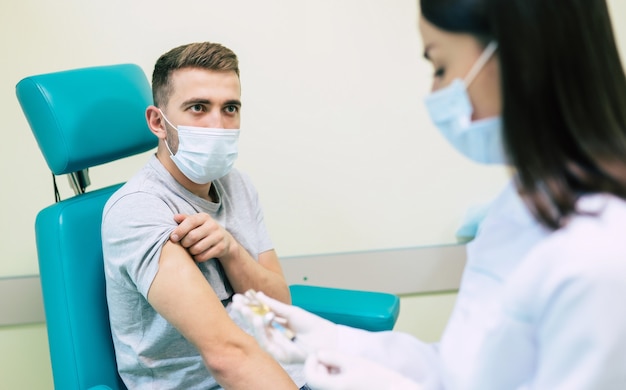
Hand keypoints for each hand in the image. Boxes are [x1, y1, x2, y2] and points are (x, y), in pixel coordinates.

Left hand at [170, 213, 234, 261]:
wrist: (225, 240)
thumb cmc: (205, 230)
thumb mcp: (197, 222)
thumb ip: (186, 219)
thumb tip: (175, 217)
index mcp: (204, 217)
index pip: (190, 221)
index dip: (180, 230)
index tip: (173, 238)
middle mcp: (212, 225)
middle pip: (192, 237)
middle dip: (184, 243)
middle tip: (184, 244)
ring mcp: (218, 236)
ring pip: (197, 248)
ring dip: (190, 251)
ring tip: (191, 249)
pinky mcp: (221, 248)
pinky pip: (203, 256)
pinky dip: (197, 257)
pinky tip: (197, 254)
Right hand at [230, 291, 337, 363]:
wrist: (328, 339)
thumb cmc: (313, 326)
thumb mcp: (291, 312)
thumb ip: (274, 305)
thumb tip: (259, 294)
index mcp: (278, 325)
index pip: (259, 315)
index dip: (249, 306)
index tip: (239, 296)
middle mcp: (275, 336)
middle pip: (256, 325)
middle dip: (245, 313)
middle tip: (235, 302)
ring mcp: (277, 346)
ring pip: (259, 334)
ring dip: (251, 321)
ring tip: (246, 309)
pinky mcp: (280, 356)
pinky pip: (267, 343)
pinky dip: (262, 331)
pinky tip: (260, 319)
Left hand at [305, 350, 422, 389]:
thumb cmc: (377, 378)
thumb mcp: (353, 362)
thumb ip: (333, 357)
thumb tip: (319, 353)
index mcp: (333, 387)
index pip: (310, 376)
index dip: (311, 362)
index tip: (320, 353)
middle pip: (316, 380)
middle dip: (321, 366)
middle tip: (334, 357)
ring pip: (324, 384)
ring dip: (328, 373)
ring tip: (345, 366)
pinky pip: (333, 387)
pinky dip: (335, 380)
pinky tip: (348, 375)